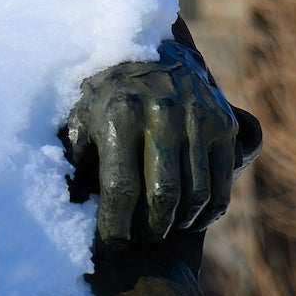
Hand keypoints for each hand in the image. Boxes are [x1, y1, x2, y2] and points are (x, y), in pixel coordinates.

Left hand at [64, 41, 250, 245]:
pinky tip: (189, 219)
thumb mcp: (81, 116)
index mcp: (120, 113)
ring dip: (178, 224)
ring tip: (160, 228)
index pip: (121, 187)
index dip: (115, 225)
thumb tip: (72, 206)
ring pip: (196, 195)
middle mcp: (162, 114)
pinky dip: (207, 212)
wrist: (151, 50)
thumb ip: (76, 159)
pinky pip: (221, 185)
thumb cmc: (107, 94)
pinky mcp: (223, 125)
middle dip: (150, 229)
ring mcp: (198, 118)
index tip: (110, 245)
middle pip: (163, 196)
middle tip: (139, 238)